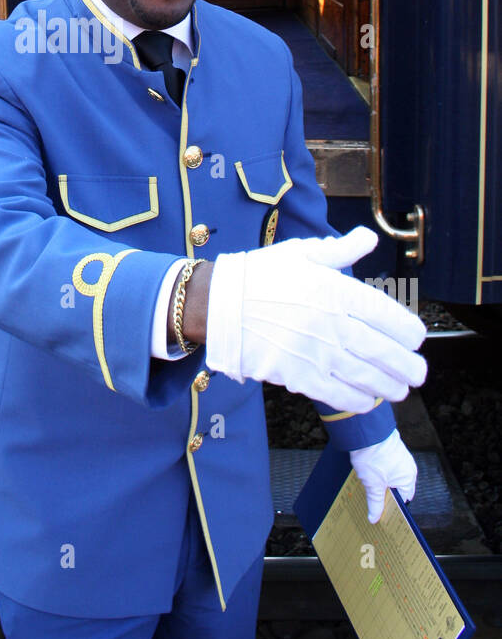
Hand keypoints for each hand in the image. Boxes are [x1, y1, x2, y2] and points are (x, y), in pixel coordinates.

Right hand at [205, 226, 426, 411]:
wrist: (219, 303)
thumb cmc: (261, 275)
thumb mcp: (302, 252)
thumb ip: (341, 249)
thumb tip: (369, 237)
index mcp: (336, 291)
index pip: (386, 315)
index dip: (408, 331)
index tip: (417, 338)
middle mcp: (332, 324)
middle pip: (383, 352)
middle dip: (407, 366)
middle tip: (418, 373)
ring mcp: (316, 353)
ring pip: (366, 377)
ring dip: (389, 386)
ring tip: (400, 390)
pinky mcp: (299, 376)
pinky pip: (338, 394)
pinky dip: (358, 400)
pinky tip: (367, 400)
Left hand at [350, 429, 417, 522]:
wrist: (367, 430)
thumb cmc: (373, 456)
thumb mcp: (372, 485)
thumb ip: (375, 503)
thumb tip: (374, 519)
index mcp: (408, 478)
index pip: (404, 499)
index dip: (393, 508)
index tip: (382, 515)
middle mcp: (408, 468)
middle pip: (397, 488)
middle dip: (385, 496)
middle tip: (372, 504)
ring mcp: (400, 457)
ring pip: (391, 477)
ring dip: (380, 483)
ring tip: (367, 488)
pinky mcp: (391, 449)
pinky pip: (387, 466)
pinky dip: (379, 472)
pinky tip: (367, 474)